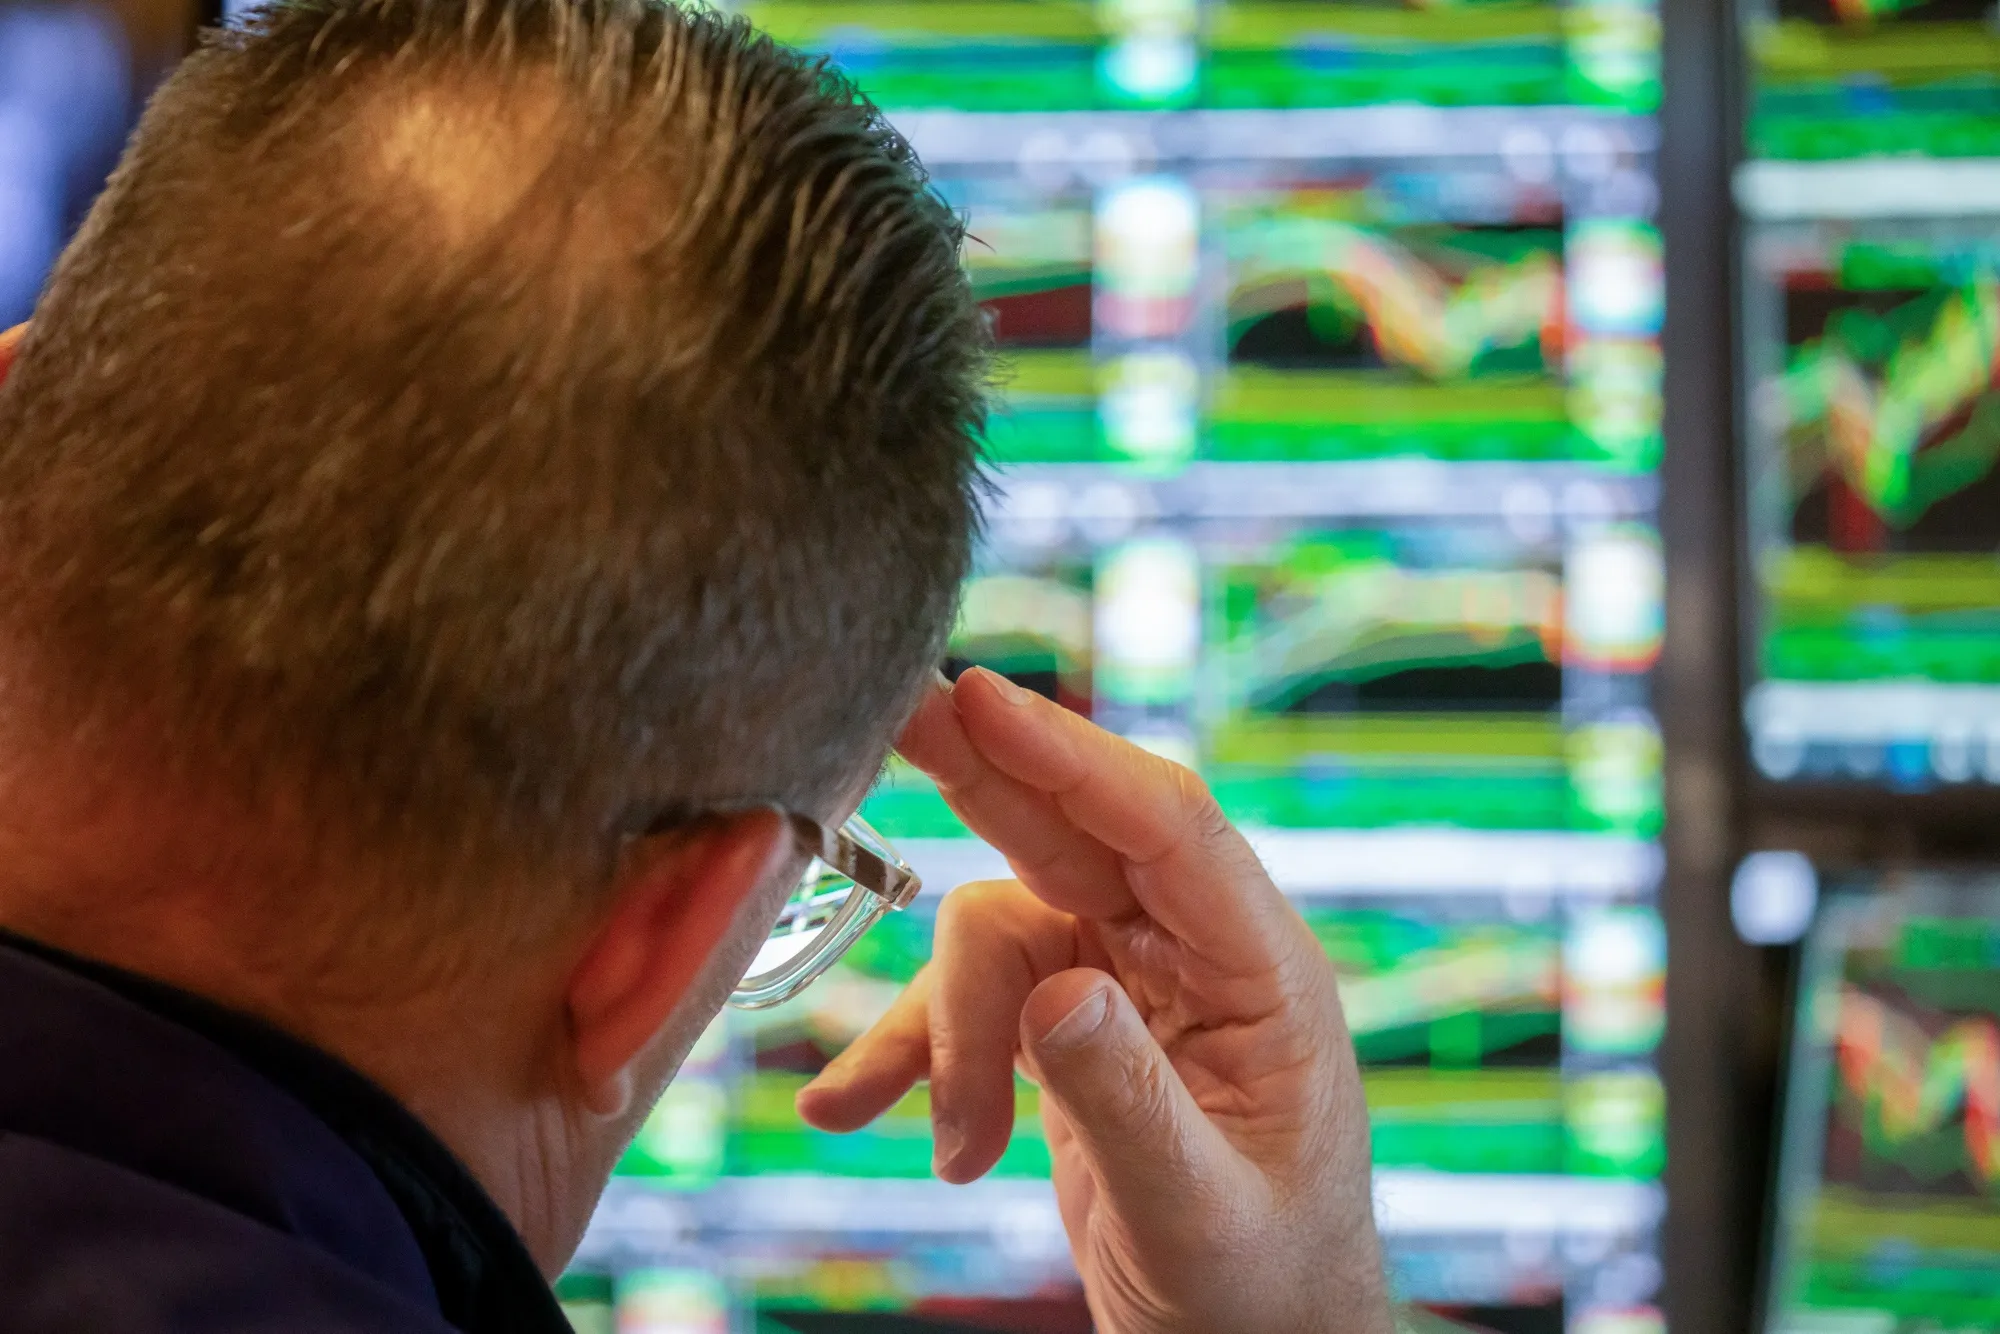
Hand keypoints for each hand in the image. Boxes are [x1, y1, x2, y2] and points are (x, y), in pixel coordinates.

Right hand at [796, 668, 1392, 1333]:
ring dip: (953, 1034)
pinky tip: (853, 1107)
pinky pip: (971, 1007)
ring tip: (960, 1151)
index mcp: (1259, 973)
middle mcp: (1190, 956)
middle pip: (1073, 829)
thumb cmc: (1264, 1288)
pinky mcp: (1069, 1027)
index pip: (1166, 827)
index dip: (1070, 756)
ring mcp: (1124, 984)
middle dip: (983, 773)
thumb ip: (1128, 1101)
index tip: (981, 697)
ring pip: (998, 931)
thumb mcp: (1198, 1210)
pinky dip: (915, 1054)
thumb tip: (1057, 994)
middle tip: (895, 704)